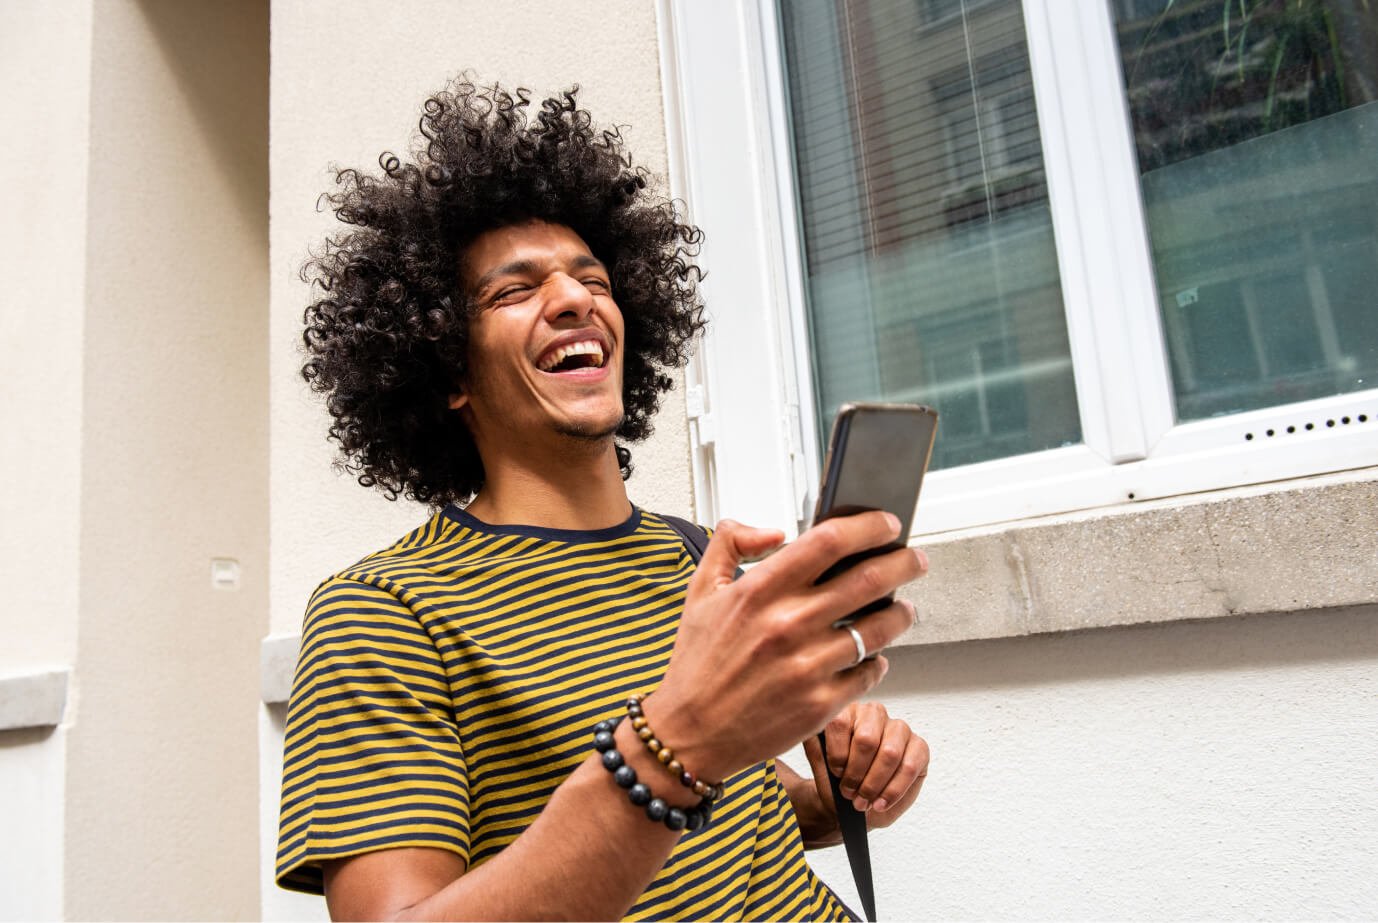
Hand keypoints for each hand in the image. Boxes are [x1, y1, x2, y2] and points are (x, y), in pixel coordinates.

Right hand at [647, 513, 926, 783]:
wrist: (689, 733)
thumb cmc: (698, 664)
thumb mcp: (700, 591)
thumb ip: (730, 543)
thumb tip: (775, 530)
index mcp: (760, 590)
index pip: (829, 540)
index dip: (869, 527)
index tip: (886, 526)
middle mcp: (788, 624)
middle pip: (870, 578)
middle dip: (904, 565)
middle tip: (914, 561)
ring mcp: (808, 666)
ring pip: (880, 628)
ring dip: (901, 612)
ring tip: (903, 609)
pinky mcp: (821, 703)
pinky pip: (870, 672)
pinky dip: (879, 660)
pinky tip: (874, 655)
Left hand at [801, 702, 928, 835]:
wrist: (853, 805)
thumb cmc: (836, 783)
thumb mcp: (819, 765)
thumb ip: (815, 745)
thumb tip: (807, 728)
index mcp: (847, 710)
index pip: (839, 722)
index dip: (836, 755)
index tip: (835, 774)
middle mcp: (874, 713)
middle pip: (866, 739)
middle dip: (856, 774)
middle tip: (849, 793)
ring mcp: (899, 728)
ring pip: (889, 754)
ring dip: (874, 784)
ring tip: (863, 801)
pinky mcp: (919, 747)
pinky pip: (909, 768)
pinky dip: (892, 791)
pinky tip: (880, 803)